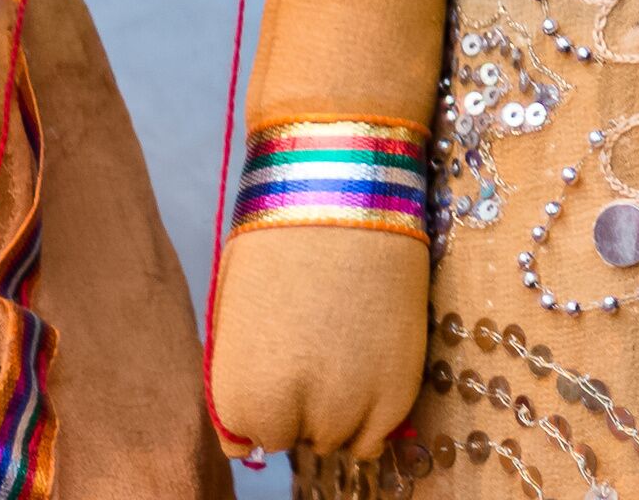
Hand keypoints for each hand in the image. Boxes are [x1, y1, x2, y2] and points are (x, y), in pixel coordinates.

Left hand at [206, 226, 429, 458]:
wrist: (346, 198)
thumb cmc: (278, 249)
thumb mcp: (237, 324)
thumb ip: (244, 383)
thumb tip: (252, 430)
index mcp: (243, 400)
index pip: (248, 439)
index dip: (262, 406)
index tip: (276, 371)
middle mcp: (296, 417)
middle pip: (296, 439)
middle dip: (300, 408)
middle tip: (312, 353)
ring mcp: (353, 405)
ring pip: (340, 439)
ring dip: (339, 411)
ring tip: (344, 353)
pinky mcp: (401, 387)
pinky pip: (379, 434)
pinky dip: (373, 419)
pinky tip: (368, 378)